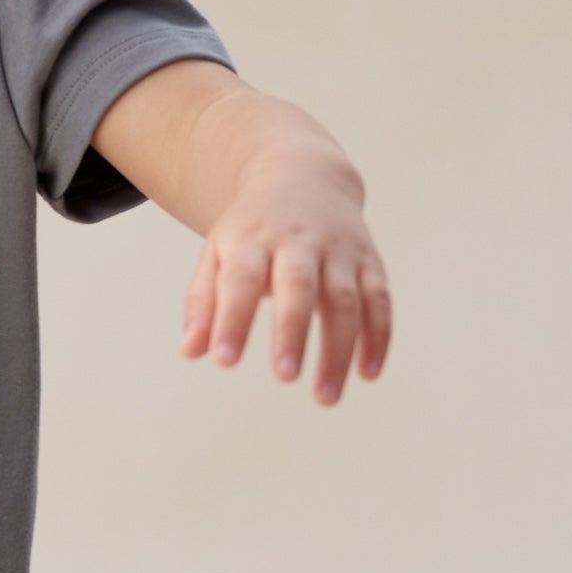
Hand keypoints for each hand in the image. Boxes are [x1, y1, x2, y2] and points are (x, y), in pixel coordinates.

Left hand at [182, 171, 391, 401]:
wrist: (302, 175)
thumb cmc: (253, 229)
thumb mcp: (219, 253)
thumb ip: (204, 301)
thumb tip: (192, 351)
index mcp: (253, 240)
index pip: (240, 279)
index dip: (233, 319)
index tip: (224, 360)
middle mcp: (298, 241)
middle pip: (298, 285)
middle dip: (292, 331)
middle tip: (283, 376)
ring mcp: (338, 249)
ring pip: (346, 299)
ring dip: (339, 349)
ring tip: (325, 397)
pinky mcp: (369, 259)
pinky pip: (379, 299)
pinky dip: (378, 337)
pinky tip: (367, 373)